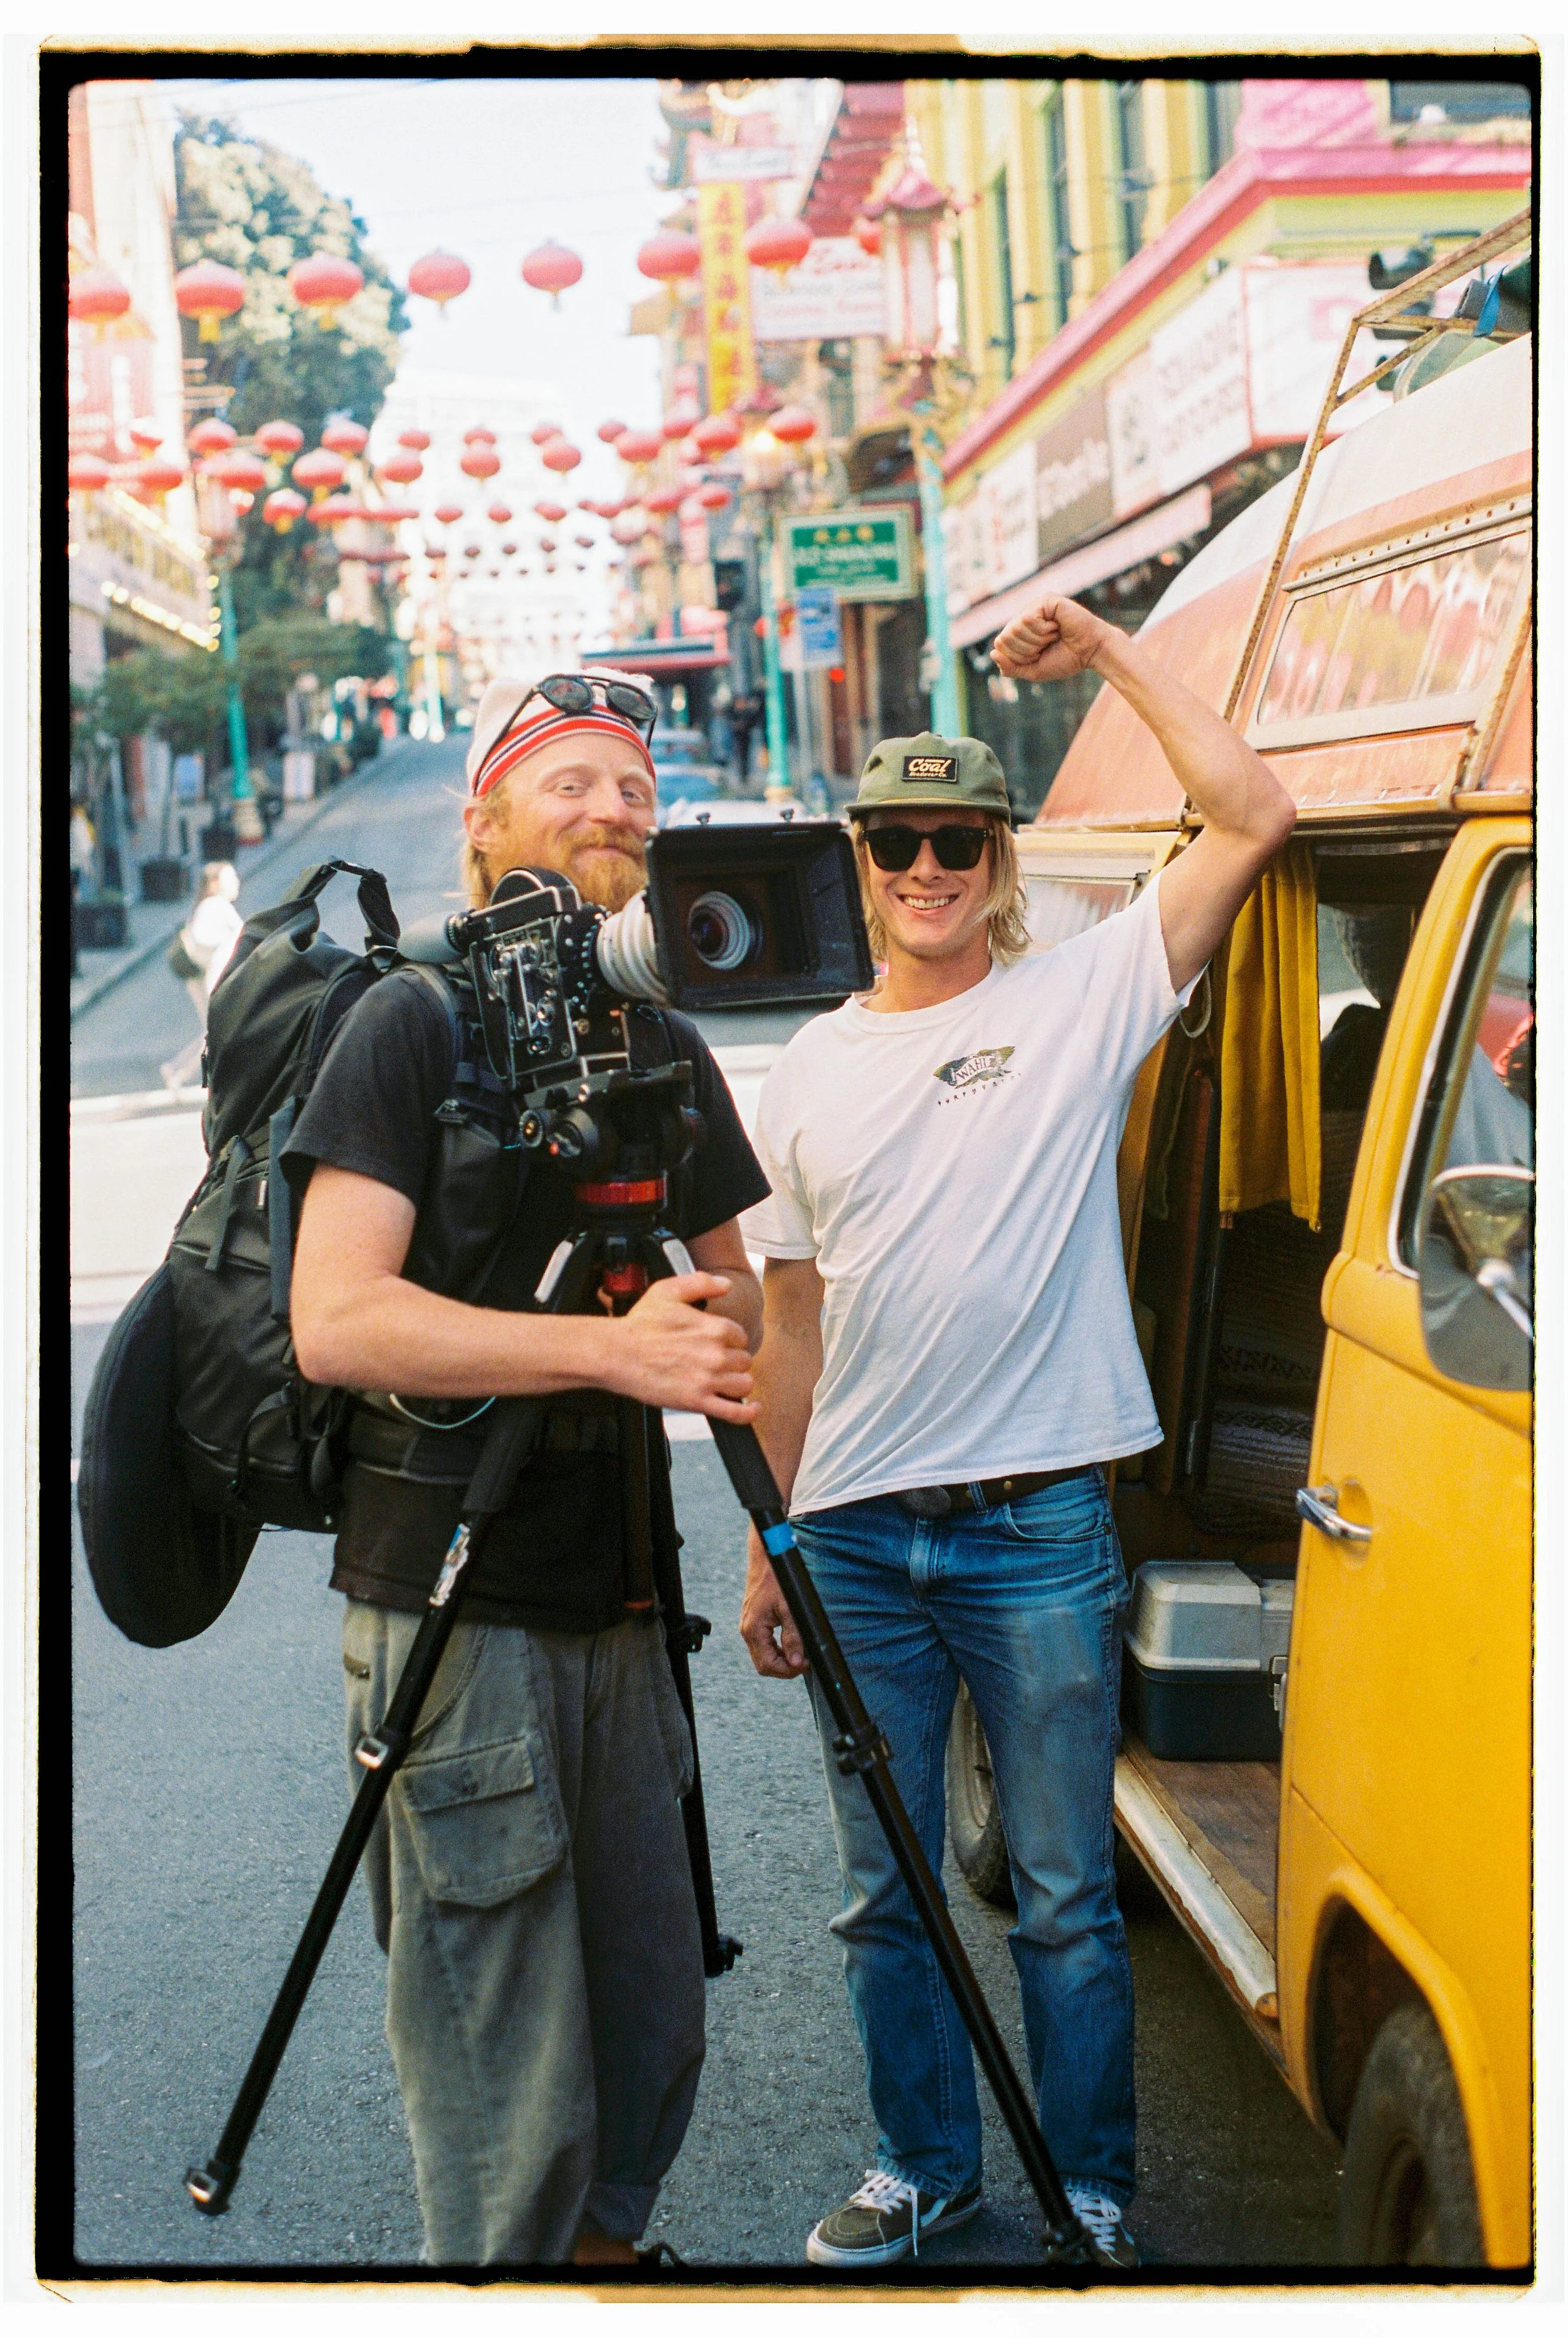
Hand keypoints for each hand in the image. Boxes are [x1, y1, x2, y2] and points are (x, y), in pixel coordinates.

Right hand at [606, 1273, 757, 1421]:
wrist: (616, 1354)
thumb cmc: (639, 1325)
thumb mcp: (668, 1291)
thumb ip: (700, 1283)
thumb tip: (725, 1284)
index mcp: (713, 1328)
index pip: (740, 1336)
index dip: (729, 1340)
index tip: (716, 1343)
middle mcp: (715, 1355)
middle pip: (744, 1360)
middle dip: (732, 1360)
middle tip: (713, 1361)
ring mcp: (708, 1380)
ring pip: (744, 1384)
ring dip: (737, 1382)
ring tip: (723, 1380)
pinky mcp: (698, 1402)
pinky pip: (735, 1412)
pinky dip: (748, 1413)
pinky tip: (752, 1408)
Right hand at [740, 1533, 807, 1678]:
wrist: (767, 1557)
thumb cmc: (777, 1579)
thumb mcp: (790, 1608)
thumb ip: (793, 1637)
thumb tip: (796, 1662)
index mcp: (753, 1629)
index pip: (767, 1665)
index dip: (787, 1670)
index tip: (805, 1664)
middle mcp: (747, 1630)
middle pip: (763, 1664)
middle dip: (785, 1668)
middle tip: (804, 1660)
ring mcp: (749, 1625)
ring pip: (763, 1655)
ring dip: (781, 1658)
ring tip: (800, 1652)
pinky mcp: (753, 1620)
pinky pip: (763, 1643)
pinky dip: (776, 1648)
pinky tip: (790, 1642)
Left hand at [992, 593, 1113, 683]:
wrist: (1091, 652)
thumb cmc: (1066, 659)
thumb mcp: (1033, 670)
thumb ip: (1011, 667)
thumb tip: (993, 653)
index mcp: (1021, 631)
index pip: (1001, 645)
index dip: (1020, 657)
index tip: (1040, 654)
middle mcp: (1025, 616)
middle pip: (1006, 637)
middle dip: (1028, 649)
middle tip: (1048, 644)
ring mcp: (1035, 606)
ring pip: (1016, 628)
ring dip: (1037, 639)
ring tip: (1054, 635)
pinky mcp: (1045, 599)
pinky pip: (1029, 619)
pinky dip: (1043, 630)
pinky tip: (1057, 626)